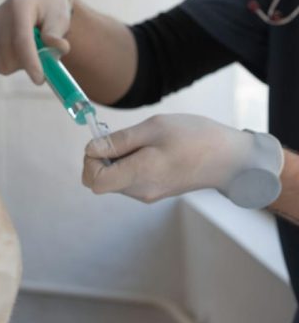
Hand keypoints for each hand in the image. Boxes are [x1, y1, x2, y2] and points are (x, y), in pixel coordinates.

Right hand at [0, 0, 72, 83]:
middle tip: (46, 53)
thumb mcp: (61, 16)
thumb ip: (57, 33)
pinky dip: (13, 63)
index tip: (39, 80)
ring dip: (22, 64)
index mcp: (19, 6)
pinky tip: (21, 48)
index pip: (21, 40)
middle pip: (11, 56)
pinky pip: (0, 64)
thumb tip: (58, 48)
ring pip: (4, 64)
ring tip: (33, 47)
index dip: (30, 62)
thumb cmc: (51, 6)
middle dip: (31, 63)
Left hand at [82, 114, 283, 207]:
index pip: (93, 181)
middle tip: (127, 138)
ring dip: (119, 159)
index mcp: (138, 176)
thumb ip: (118, 141)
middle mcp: (140, 191)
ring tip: (146, 143)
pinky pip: (131, 179)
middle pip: (102, 180)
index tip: (103, 143)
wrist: (231, 159)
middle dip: (104, 158)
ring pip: (116, 178)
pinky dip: (132, 164)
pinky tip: (152, 150)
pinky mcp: (156, 191)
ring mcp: (149, 194)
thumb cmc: (195, 138)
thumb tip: (90, 150)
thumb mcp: (153, 128)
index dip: (90, 161)